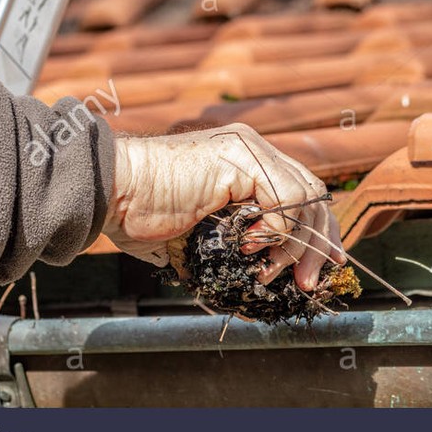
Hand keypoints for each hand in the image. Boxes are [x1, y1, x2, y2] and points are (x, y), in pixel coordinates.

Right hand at [105, 123, 344, 290]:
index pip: (301, 193)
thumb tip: (254, 282)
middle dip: (318, 243)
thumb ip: (230, 245)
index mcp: (244, 164)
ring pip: (307, 197)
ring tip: (268, 271)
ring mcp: (248, 149)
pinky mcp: (241, 157)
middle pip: (314, 193)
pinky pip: (287, 196)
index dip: (315, 232)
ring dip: (295, 244)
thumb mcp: (198, 235)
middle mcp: (252, 150)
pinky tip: (250, 245)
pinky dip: (278, 229)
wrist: (113, 192)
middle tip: (307, 281)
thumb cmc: (139, 215)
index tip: (319, 267)